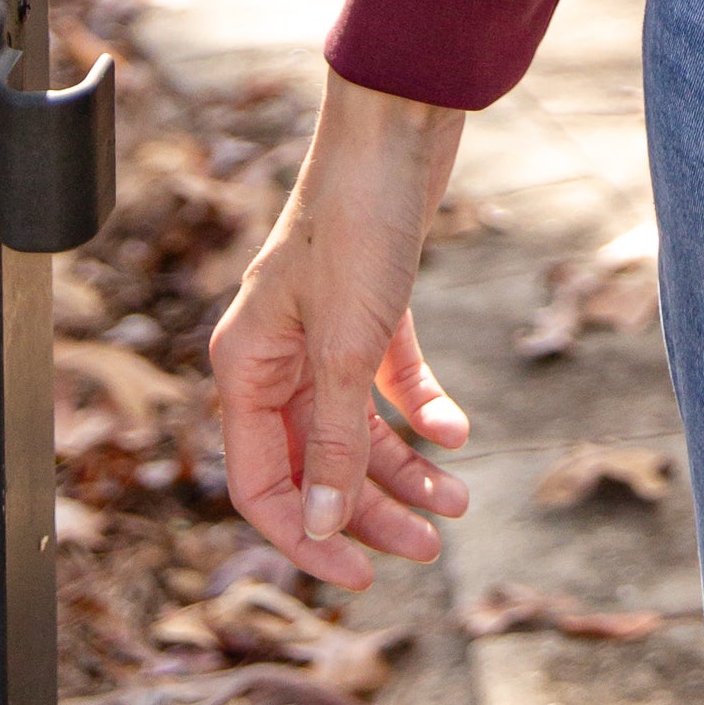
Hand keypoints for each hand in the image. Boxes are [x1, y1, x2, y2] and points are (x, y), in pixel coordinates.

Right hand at [209, 72, 472, 594]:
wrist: (400, 128)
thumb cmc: (359, 223)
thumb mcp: (348, 346)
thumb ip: (333, 439)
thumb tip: (323, 525)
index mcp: (245, 368)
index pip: (261, 484)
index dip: (306, 536)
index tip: (360, 576)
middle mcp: (276, 356)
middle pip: (317, 462)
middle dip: (370, 509)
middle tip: (432, 546)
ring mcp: (323, 331)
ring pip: (357, 427)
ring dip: (403, 468)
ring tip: (458, 499)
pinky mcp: (370, 305)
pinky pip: (389, 380)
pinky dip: (420, 408)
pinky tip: (456, 433)